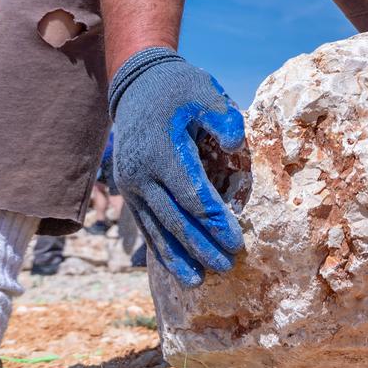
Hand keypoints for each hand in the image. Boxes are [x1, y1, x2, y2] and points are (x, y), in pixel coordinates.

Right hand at [108, 47, 246, 285]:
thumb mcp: (204, 91)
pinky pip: (147, 225)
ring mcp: (132, 185)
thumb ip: (221, 116)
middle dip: (202, 246)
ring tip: (199, 281)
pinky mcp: (130, 192)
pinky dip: (162, 248)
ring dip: (179, 257)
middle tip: (227, 266)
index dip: (214, 221)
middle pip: (175, 219)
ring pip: (157, 228)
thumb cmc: (178, 89)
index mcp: (163, 151)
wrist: (136, 86)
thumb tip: (235, 142)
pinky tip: (178, 267)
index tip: (236, 241)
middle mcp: (142, 173)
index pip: (192, 195)